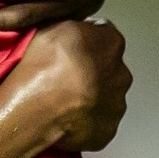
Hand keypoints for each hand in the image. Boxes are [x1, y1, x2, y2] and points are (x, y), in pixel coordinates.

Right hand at [1, 16, 131, 155]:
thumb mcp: (54, 26)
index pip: (104, 35)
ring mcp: (117, 105)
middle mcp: (122, 73)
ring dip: (91, 97)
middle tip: (65, 78)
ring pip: (106, 98)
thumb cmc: (43, 66)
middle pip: (109, 69)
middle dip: (92, 72)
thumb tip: (82, 30)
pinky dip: (87, 121)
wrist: (36, 109)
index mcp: (112, 43)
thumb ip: (76, 27)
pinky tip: (67, 119)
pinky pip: (98, 123)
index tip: (68, 50)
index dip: (85, 42)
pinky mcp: (108, 131)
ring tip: (63, 102)